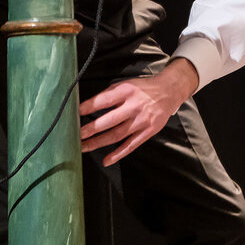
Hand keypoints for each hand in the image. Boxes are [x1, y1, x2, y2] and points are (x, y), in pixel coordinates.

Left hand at [79, 58, 199, 165]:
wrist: (168, 92)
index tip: (75, 113)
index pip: (104, 100)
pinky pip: (131, 145)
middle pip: (109, 121)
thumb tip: (88, 105)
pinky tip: (107, 160)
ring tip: (84, 147)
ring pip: (117, 135)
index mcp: (127, 91)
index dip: (89, 107)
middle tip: (76, 136)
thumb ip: (109, 94)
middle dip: (91, 129)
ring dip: (99, 143)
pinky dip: (118, 154)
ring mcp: (142, 121)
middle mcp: (134, 106)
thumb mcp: (126, 84)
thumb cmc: (143, 89)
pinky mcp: (148, 132)